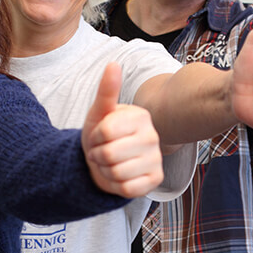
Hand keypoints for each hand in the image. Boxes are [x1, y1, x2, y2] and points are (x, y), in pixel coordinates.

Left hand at [81, 62, 162, 197]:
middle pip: (109, 154)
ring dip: (105, 171)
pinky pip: (127, 189)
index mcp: (140, 116)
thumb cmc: (101, 135)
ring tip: (109, 163)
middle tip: (102, 151)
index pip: (105, 131)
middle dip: (98, 155)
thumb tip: (113, 64)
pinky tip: (119, 176)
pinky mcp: (156, 180)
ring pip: (117, 173)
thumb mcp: (99, 113)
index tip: (99, 135)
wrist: (104, 161)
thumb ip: (107, 90)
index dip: (95, 137)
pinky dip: (116, 185)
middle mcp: (154, 136)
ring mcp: (157, 159)